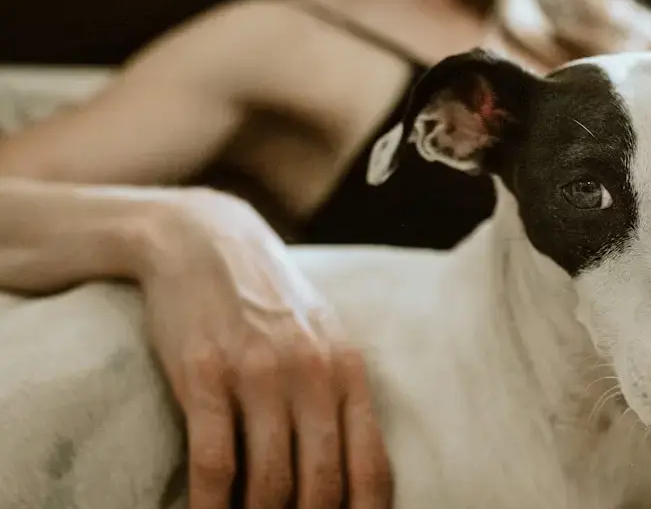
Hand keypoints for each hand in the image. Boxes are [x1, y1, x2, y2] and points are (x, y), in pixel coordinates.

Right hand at [139, 189, 391, 508]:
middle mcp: (313, 375)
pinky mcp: (205, 376)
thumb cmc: (271, 300)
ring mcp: (259, 375)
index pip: (372, 467)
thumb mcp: (324, 338)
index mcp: (350, 371)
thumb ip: (342, 396)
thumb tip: (356, 471)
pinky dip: (211, 507)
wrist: (206, 241)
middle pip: (321, 485)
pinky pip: (214, 463)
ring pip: (269, 483)